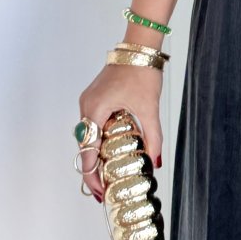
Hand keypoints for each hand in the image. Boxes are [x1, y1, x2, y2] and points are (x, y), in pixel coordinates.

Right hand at [77, 63, 163, 201]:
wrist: (140, 47)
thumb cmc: (142, 72)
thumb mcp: (149, 108)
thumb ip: (152, 136)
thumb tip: (155, 161)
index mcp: (95, 109)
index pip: (87, 151)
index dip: (91, 175)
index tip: (100, 192)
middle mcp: (86, 106)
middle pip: (84, 146)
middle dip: (93, 168)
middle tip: (106, 189)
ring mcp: (88, 101)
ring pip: (88, 135)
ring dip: (96, 154)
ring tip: (108, 174)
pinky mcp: (95, 97)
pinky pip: (93, 124)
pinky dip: (99, 139)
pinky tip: (110, 150)